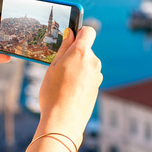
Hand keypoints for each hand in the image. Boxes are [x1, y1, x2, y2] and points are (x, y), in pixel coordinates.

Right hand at [37, 26, 102, 140]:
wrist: (63, 120)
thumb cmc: (53, 93)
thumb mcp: (53, 66)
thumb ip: (64, 48)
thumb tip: (70, 33)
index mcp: (81, 52)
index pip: (88, 31)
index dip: (79, 32)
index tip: (69, 38)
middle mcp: (93, 62)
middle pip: (85, 49)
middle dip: (74, 54)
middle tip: (59, 67)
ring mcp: (97, 75)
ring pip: (87, 64)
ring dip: (77, 68)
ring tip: (63, 82)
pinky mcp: (97, 87)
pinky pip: (88, 77)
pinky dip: (80, 79)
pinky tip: (70, 91)